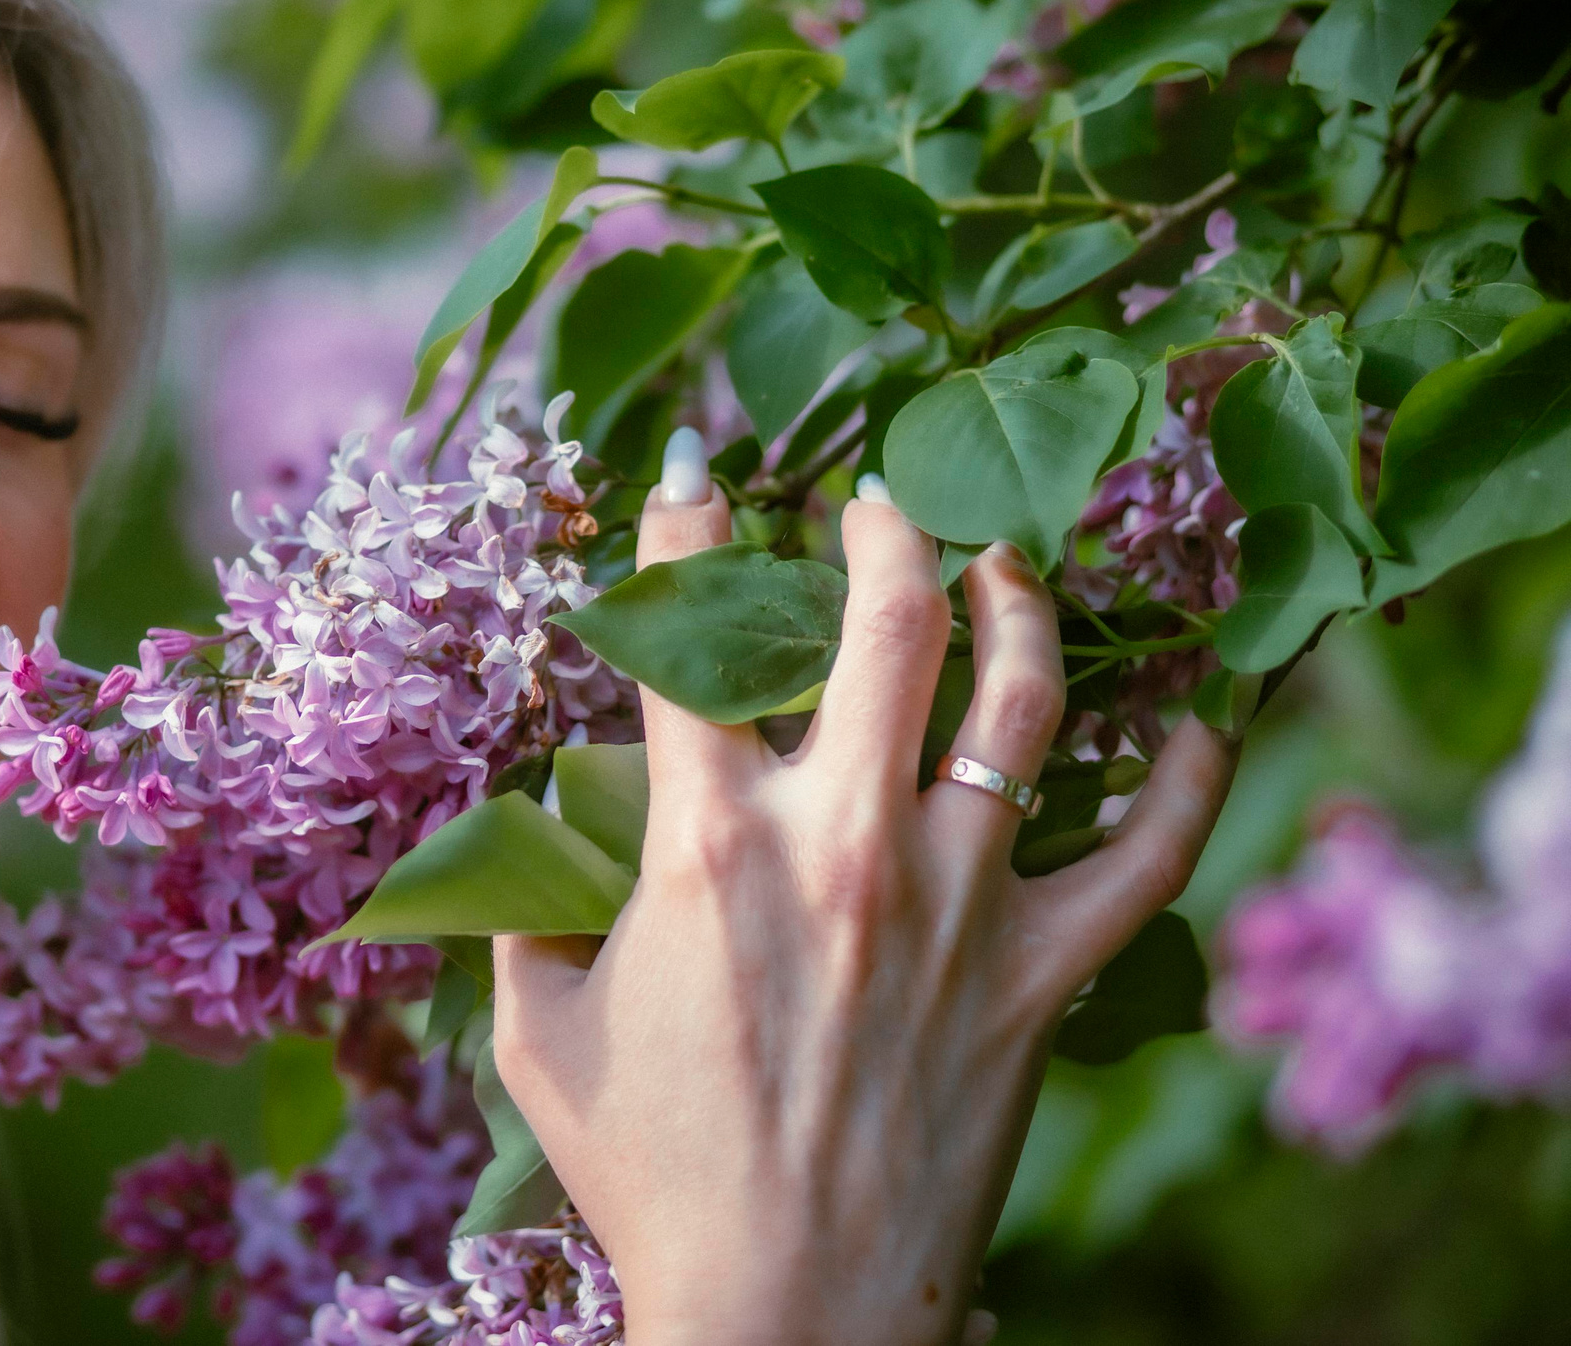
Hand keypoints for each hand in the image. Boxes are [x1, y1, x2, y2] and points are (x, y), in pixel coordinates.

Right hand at [492, 460, 1237, 1345]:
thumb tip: (541, 839)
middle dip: (884, 530)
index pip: (685, 642)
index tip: (690, 468)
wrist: (784, 1311)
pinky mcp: (1040, 976)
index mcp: (705, 845)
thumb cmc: (651, 1177)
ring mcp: (959, 904)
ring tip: (1008, 564)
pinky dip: (1187, 776)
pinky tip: (1198, 718)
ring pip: (1024, 703)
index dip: (678, 527)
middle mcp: (844, 846)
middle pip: (889, 624)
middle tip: (876, 502)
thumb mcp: (540, 1032)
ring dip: (1023, 605)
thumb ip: (530, 912)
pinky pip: (1148, 852)